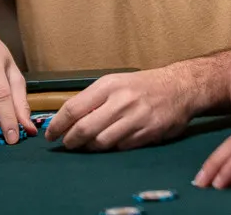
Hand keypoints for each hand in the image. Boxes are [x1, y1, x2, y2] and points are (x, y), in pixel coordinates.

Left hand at [44, 69, 191, 150]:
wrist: (180, 87)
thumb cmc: (143, 85)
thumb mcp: (116, 82)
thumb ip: (94, 99)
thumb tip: (68, 118)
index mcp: (109, 85)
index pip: (74, 108)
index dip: (58, 125)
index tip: (50, 134)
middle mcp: (120, 101)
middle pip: (84, 129)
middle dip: (71, 141)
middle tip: (67, 144)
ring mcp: (135, 118)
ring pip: (101, 142)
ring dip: (89, 148)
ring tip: (86, 146)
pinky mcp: (147, 133)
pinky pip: (120, 147)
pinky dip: (111, 148)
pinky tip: (109, 144)